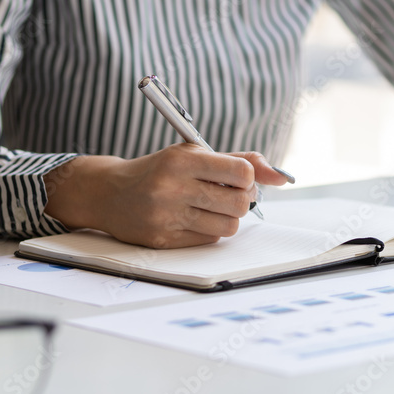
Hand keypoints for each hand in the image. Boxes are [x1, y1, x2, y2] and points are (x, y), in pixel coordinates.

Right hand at [43, 144, 289, 247]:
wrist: (110, 193)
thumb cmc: (162, 169)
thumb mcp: (197, 153)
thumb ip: (241, 161)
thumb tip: (283, 178)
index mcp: (183, 159)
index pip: (242, 173)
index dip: (249, 179)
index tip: (239, 179)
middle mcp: (173, 187)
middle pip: (240, 204)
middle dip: (243, 199)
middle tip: (231, 194)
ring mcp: (166, 216)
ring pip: (228, 226)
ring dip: (228, 217)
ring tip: (212, 206)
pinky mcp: (162, 240)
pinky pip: (209, 240)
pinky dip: (210, 230)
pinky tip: (194, 218)